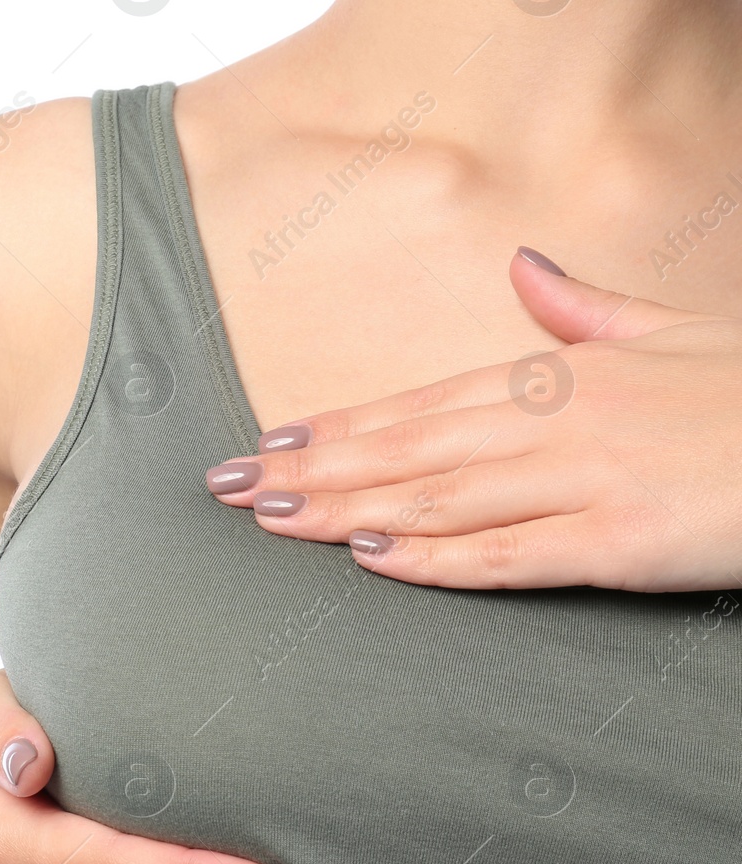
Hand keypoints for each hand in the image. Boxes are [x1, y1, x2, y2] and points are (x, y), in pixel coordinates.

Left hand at [206, 248, 741, 591]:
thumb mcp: (671, 330)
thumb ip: (585, 310)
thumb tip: (525, 268)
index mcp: (562, 375)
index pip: (423, 404)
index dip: (340, 427)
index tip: (269, 442)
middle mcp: (558, 422)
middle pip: (408, 450)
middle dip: (311, 470)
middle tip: (228, 488)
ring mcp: (584, 481)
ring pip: (437, 498)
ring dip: (345, 510)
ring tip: (271, 520)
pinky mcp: (617, 543)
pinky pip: (506, 555)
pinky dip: (434, 558)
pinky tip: (373, 559)